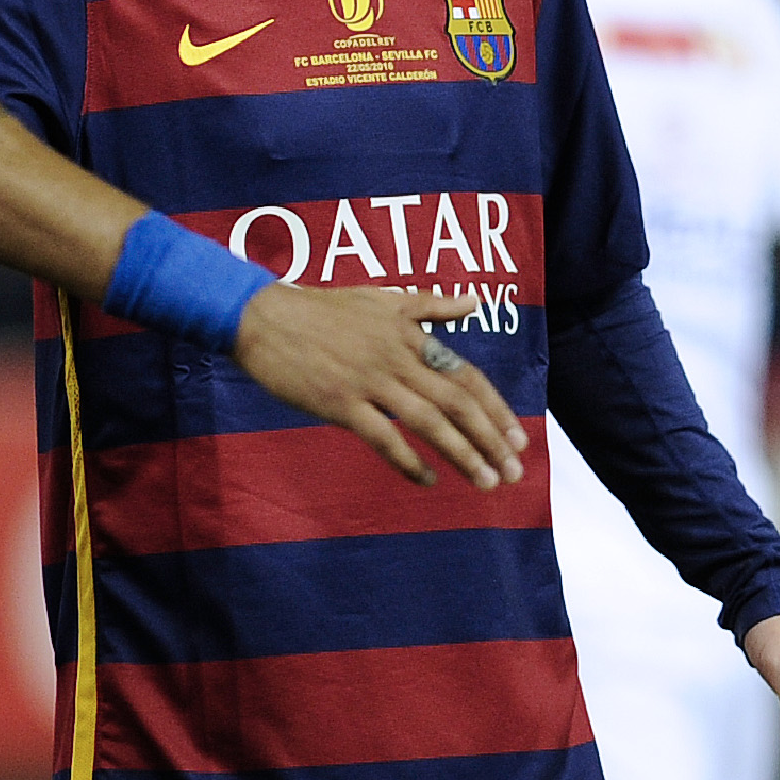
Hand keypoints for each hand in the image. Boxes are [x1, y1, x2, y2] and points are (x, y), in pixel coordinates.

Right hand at [232, 284, 527, 487]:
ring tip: (487, 482)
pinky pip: (382, 437)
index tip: (517, 438)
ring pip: (428, 422)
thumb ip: (429, 305)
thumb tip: (473, 303)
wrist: (262, 317)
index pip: (465, 375)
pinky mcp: (339, 402)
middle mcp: (396, 359)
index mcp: (409, 335)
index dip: (496, 408)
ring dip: (462, 454)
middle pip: (456, 403)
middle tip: (516, 471)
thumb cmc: (320, 309)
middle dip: (491, 439)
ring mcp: (368, 381)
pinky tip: (427, 479)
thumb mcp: (381, 298)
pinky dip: (408, 460)